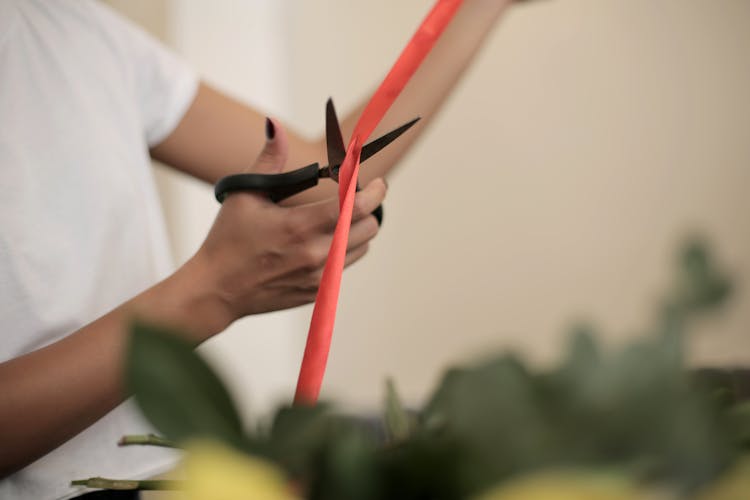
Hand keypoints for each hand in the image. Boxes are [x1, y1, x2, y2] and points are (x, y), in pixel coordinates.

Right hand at [193, 118, 385, 329]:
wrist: (217, 289)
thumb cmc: (227, 239)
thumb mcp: (244, 194)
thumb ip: (268, 159)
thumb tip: (275, 124)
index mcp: (298, 226)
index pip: (354, 207)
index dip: (375, 192)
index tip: (379, 182)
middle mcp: (315, 254)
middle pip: (368, 227)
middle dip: (367, 207)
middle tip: (354, 196)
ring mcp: (318, 277)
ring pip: (363, 247)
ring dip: (359, 229)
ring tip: (340, 218)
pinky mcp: (317, 292)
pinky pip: (347, 266)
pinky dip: (346, 249)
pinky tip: (326, 240)